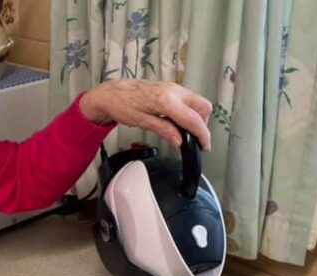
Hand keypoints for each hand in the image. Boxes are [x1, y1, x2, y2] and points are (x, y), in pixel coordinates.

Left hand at [79, 80, 211, 150]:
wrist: (111, 92)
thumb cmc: (122, 105)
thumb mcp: (142, 122)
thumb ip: (164, 130)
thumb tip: (179, 141)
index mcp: (166, 101)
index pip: (194, 119)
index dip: (202, 135)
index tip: (204, 146)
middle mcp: (173, 91)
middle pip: (203, 107)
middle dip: (203, 124)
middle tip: (194, 138)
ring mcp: (173, 87)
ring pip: (197, 102)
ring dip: (196, 117)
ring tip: (184, 131)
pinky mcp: (170, 88)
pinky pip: (188, 99)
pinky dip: (188, 111)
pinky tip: (177, 121)